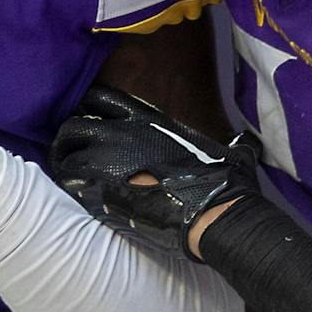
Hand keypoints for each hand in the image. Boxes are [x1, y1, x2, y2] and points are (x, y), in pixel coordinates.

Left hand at [50, 86, 261, 259]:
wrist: (212, 212)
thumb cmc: (222, 179)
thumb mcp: (226, 148)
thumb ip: (228, 140)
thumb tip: (247, 143)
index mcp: (146, 118)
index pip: (100, 99)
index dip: (91, 110)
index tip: (90, 123)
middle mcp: (121, 133)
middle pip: (74, 126)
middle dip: (70, 139)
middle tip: (72, 153)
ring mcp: (108, 161)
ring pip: (66, 153)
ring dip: (65, 163)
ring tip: (68, 175)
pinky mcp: (102, 190)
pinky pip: (70, 183)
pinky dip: (69, 187)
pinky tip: (74, 195)